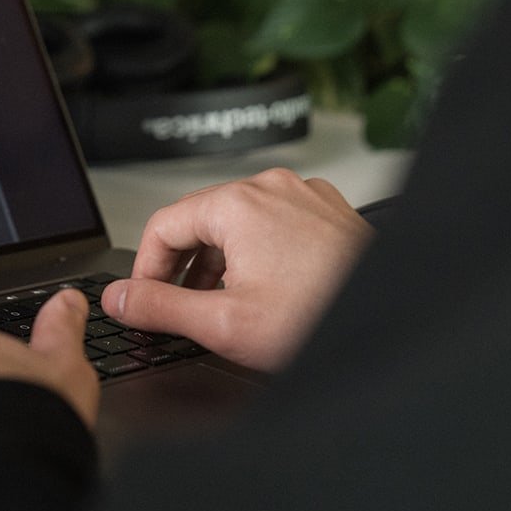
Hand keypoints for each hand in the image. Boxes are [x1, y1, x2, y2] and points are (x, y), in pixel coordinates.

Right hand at [101, 168, 373, 370]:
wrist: (391, 322)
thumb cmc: (322, 318)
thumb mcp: (223, 323)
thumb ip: (159, 307)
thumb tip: (119, 298)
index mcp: (239, 204)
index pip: (162, 226)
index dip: (144, 269)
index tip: (144, 300)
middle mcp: (272, 188)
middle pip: (200, 220)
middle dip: (182, 266)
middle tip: (179, 308)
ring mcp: (305, 196)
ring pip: (238, 223)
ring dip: (219, 262)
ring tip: (222, 305)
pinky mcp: (328, 212)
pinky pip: (275, 224)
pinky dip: (257, 254)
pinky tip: (265, 292)